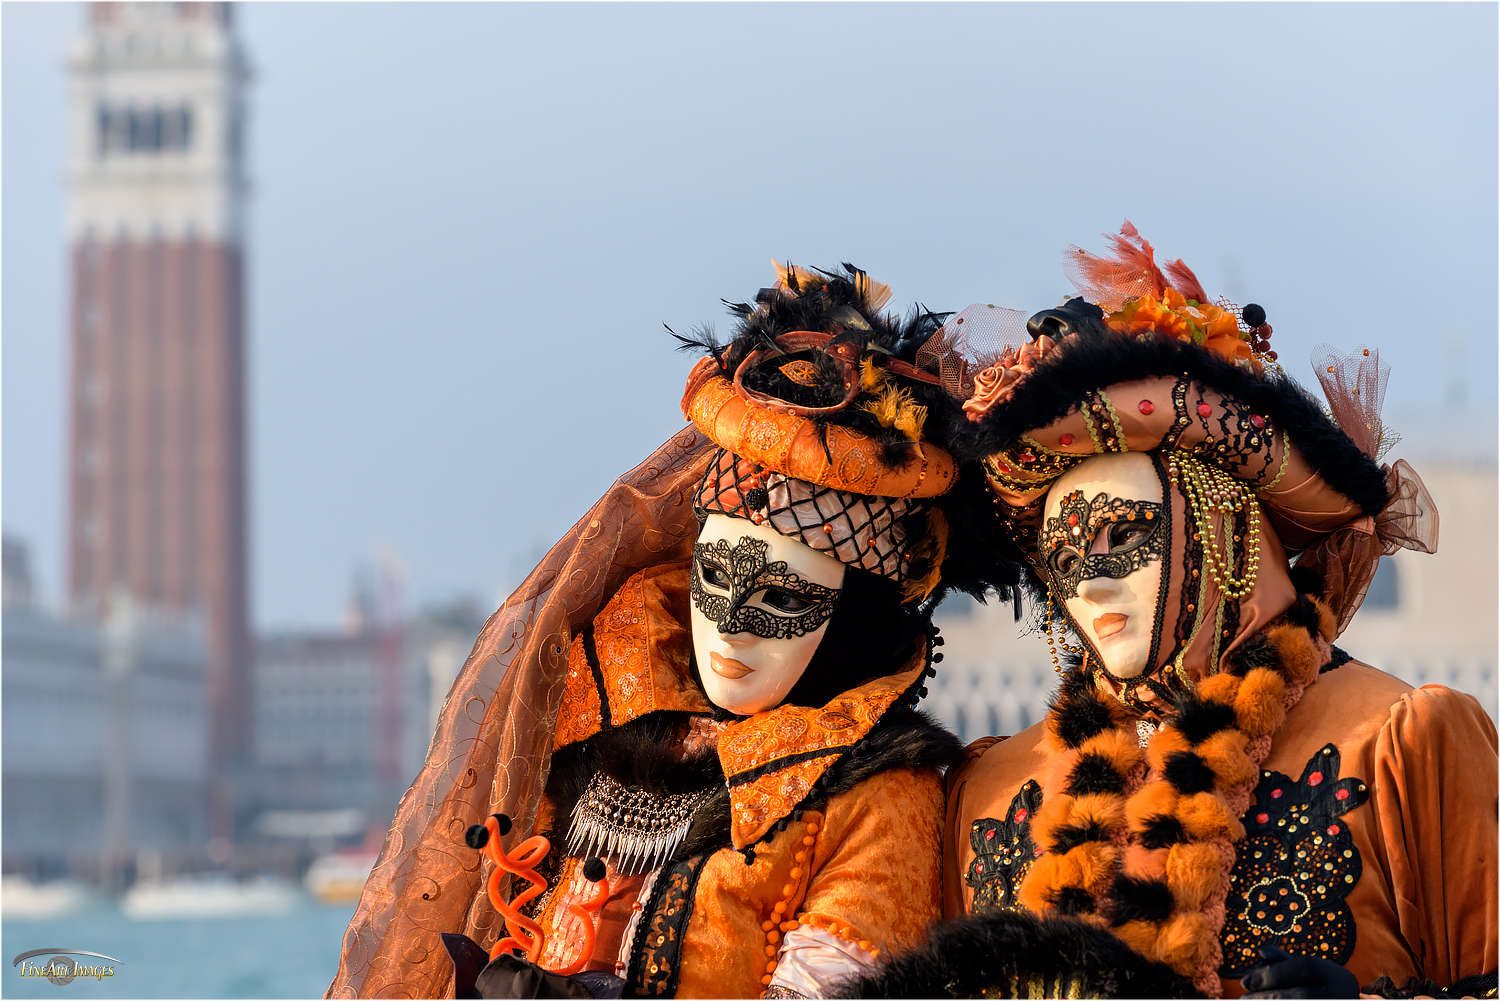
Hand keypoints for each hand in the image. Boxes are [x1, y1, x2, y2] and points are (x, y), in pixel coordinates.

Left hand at [1240, 944, 1360, 998]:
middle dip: (1269, 996)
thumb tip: (1261, 951)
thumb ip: (1284, 962)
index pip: (1306, 967)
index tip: (1244, 982)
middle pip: (1304, 995)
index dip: (1272, 974)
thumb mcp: (1306, 975)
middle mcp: (1345, 995)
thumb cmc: (1320, 992)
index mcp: (1340, 978)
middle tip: (1244, 998)